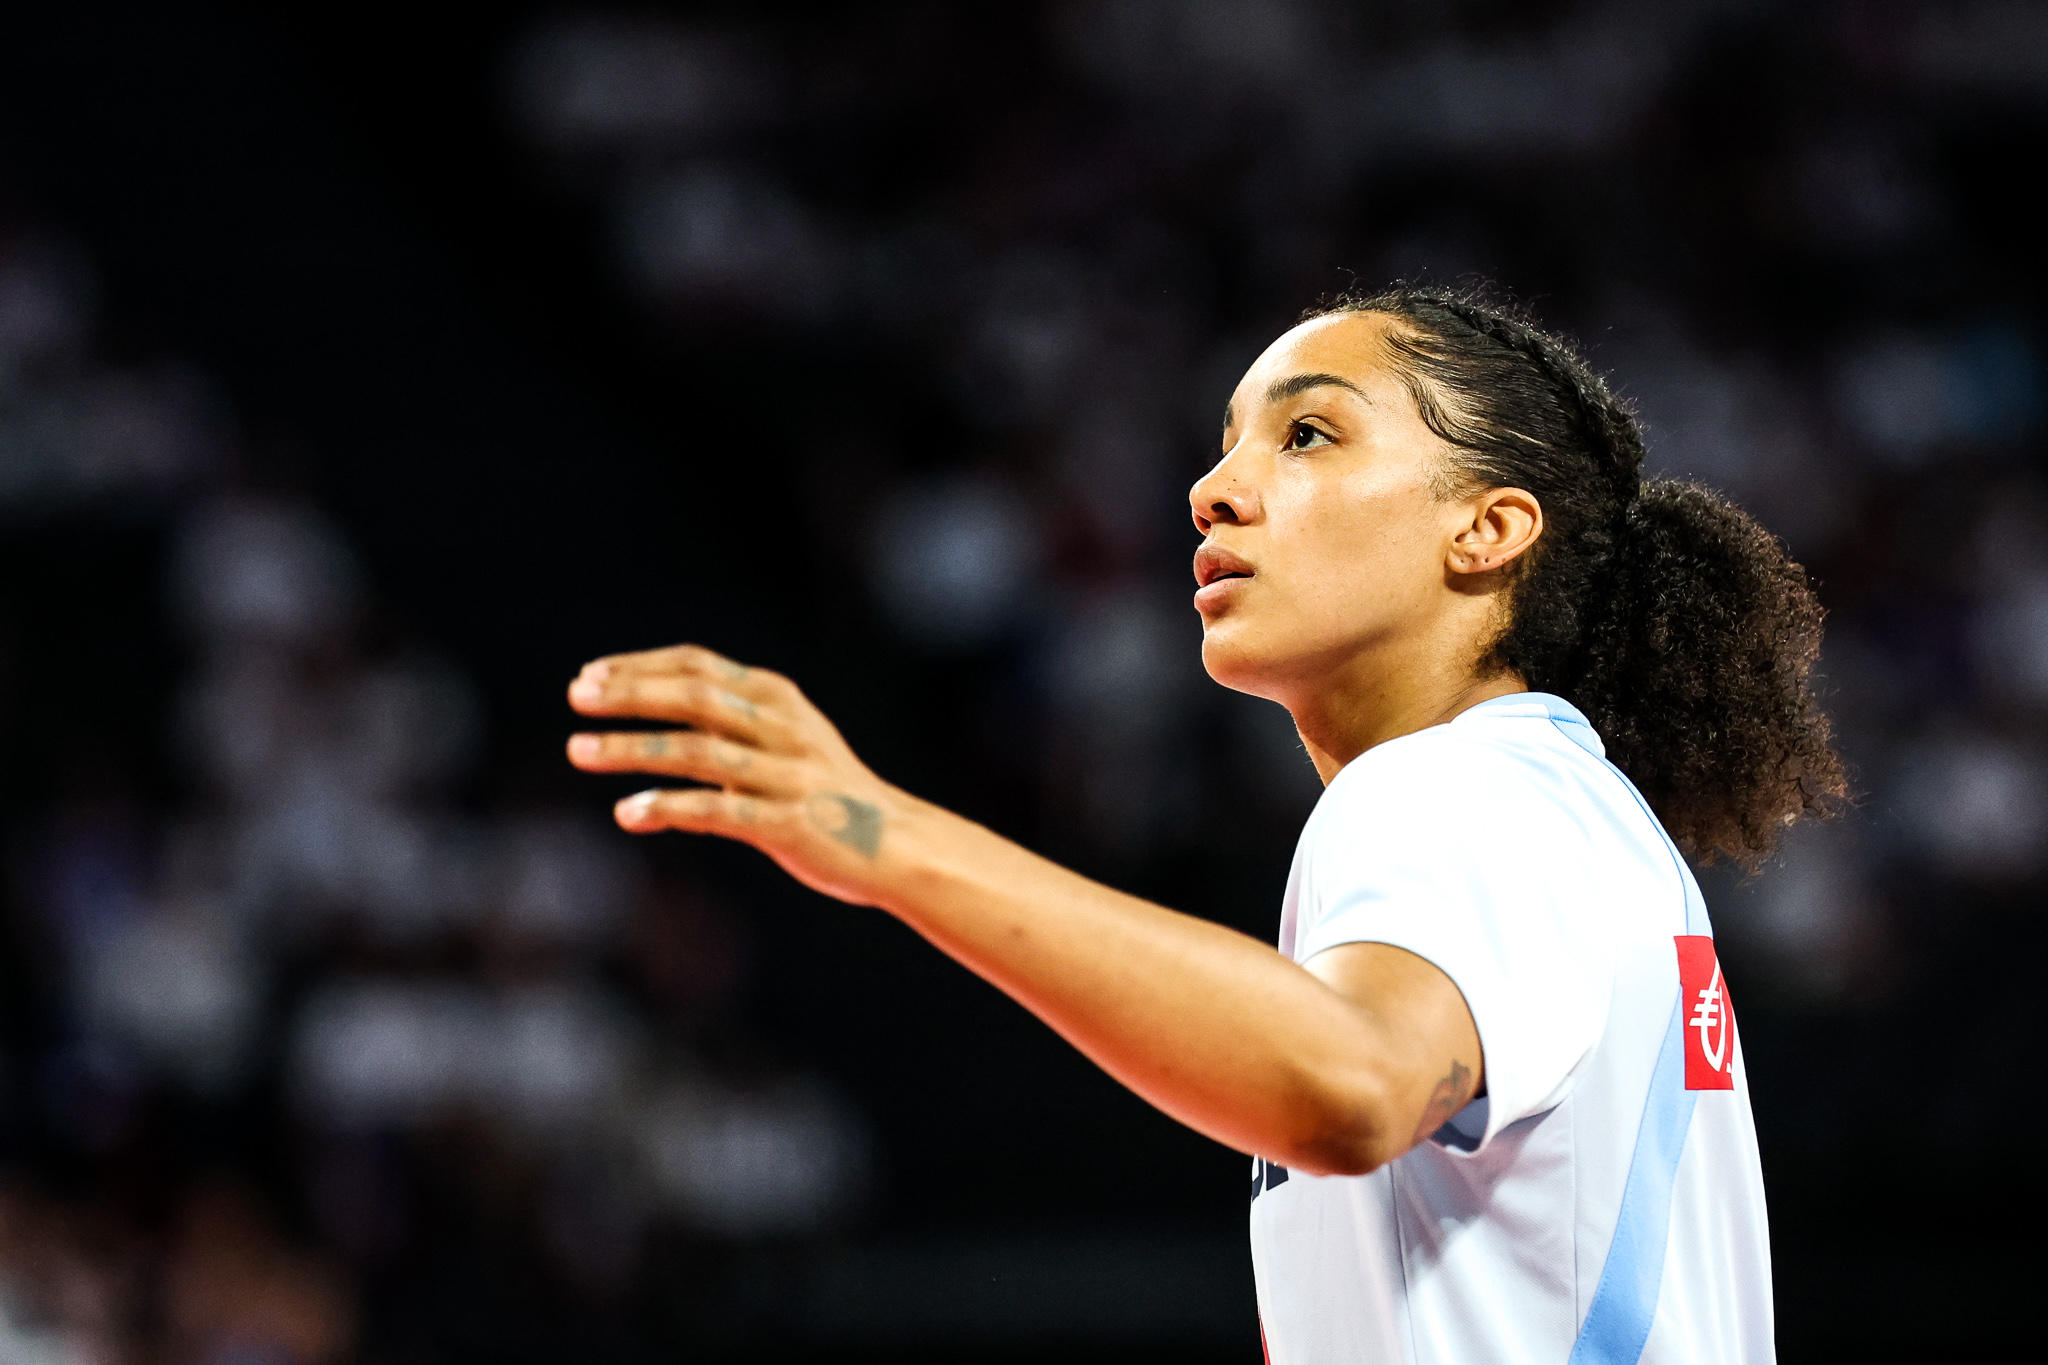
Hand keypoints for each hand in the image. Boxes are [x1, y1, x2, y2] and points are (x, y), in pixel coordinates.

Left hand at [566, 644, 919, 906]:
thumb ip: (727, 726)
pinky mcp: (787, 824)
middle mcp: (783, 728)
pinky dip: (666, 808)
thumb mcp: (784, 742)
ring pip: (697, 750)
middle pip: (693, 696)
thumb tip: (646, 713)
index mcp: (779, 698)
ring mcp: (787, 775)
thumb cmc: (827, 794)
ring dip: (632, 747)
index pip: (698, 664)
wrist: (897, 846)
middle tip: (576, 698)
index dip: (640, 666)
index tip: (591, 674)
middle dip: (629, 694)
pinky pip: (716, 811)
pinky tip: (626, 813)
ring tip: (579, 749)